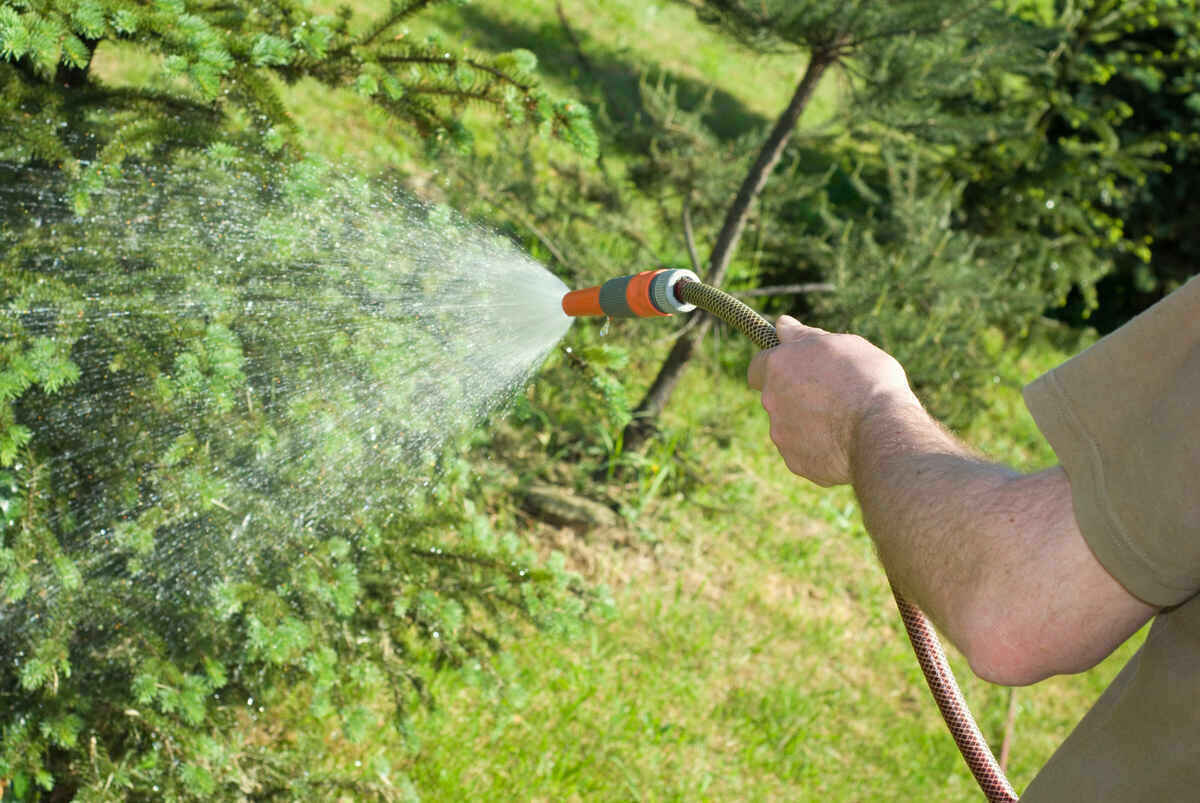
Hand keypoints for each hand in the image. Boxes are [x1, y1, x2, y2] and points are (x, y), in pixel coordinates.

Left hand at [747, 316, 919, 485]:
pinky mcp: (795, 461)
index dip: (774, 368)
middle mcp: (771, 400)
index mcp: (778, 366)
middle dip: (796, 395)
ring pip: (790, 425)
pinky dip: (819, 447)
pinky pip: (804, 451)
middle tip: (832, 394)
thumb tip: (782, 324)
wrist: (881, 430)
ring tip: (844, 419)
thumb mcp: (841, 344)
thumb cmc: (866, 379)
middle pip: (776, 397)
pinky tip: (844, 441)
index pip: (757, 367)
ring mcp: (781, 434)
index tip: (793, 370)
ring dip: (808, 421)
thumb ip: (804, 336)